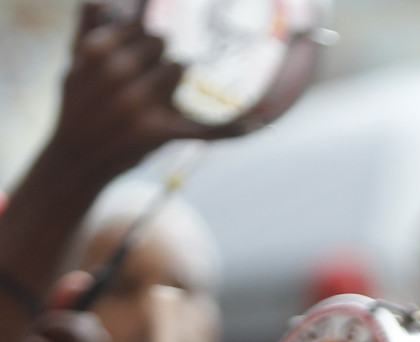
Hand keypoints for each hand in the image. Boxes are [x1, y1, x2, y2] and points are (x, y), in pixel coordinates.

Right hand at [48, 3, 250, 185]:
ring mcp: (139, 104)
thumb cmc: (80, 103)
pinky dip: (235, 128)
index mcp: (97, 51)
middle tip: (146, 74)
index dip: (144, 36)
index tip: (142, 48)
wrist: (77, 158)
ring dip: (176, 78)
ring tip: (156, 93)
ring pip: (181, 66)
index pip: (141, 25)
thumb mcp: (75, 60)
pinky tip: (261, 122)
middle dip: (159, 53)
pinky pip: (208, 127)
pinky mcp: (161, 132)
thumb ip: (91, 21)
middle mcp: (117, 73)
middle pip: (162, 41)